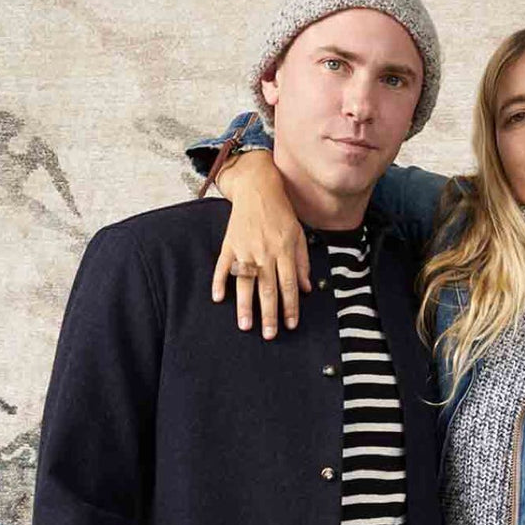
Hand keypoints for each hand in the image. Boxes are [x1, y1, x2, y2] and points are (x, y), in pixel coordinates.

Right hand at [211, 150, 309, 339]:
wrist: (257, 189)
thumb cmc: (281, 214)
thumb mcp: (298, 236)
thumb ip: (302, 263)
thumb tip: (307, 289)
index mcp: (284, 251)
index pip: (289, 285)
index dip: (290, 307)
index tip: (290, 325)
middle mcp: (265, 252)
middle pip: (267, 289)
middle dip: (268, 314)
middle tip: (268, 335)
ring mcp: (245, 249)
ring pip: (245, 282)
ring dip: (244, 306)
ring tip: (245, 326)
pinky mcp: (229, 244)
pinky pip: (222, 266)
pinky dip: (218, 281)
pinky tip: (217, 298)